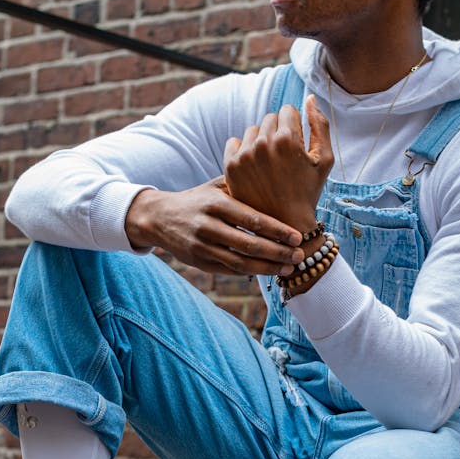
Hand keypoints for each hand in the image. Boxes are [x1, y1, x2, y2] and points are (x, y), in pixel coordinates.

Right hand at [124, 178, 303, 275]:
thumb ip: (244, 188)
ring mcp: (202, 247)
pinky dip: (252, 272)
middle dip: (278, 253)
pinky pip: (230, 270)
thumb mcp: (217, 187)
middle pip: (249, 244)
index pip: (252, 219)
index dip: (276, 230)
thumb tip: (281, 186)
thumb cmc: (198, 199)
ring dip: (268, 268)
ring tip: (289, 269)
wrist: (159, 217)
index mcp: (216, 203)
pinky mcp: (200, 262)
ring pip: (240, 263)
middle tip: (300, 256)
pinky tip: (270, 271)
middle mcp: (208, 226)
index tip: (297, 236)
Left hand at [223, 95, 332, 232]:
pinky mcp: (231, 166)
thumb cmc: (308, 192)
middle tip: (283, 158)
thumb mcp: (324, 160)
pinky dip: (243, 150)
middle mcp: (263, 143)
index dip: (295, 127)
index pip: (288, 110)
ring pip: (253, 130)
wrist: (286, 225)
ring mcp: (245, 155)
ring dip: (261, 140)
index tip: (296, 147)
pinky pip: (234, 142)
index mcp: (287, 139)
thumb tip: (308, 98)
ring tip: (270, 164)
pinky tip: (254, 166)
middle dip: (278, 132)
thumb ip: (319, 124)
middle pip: (270, 118)